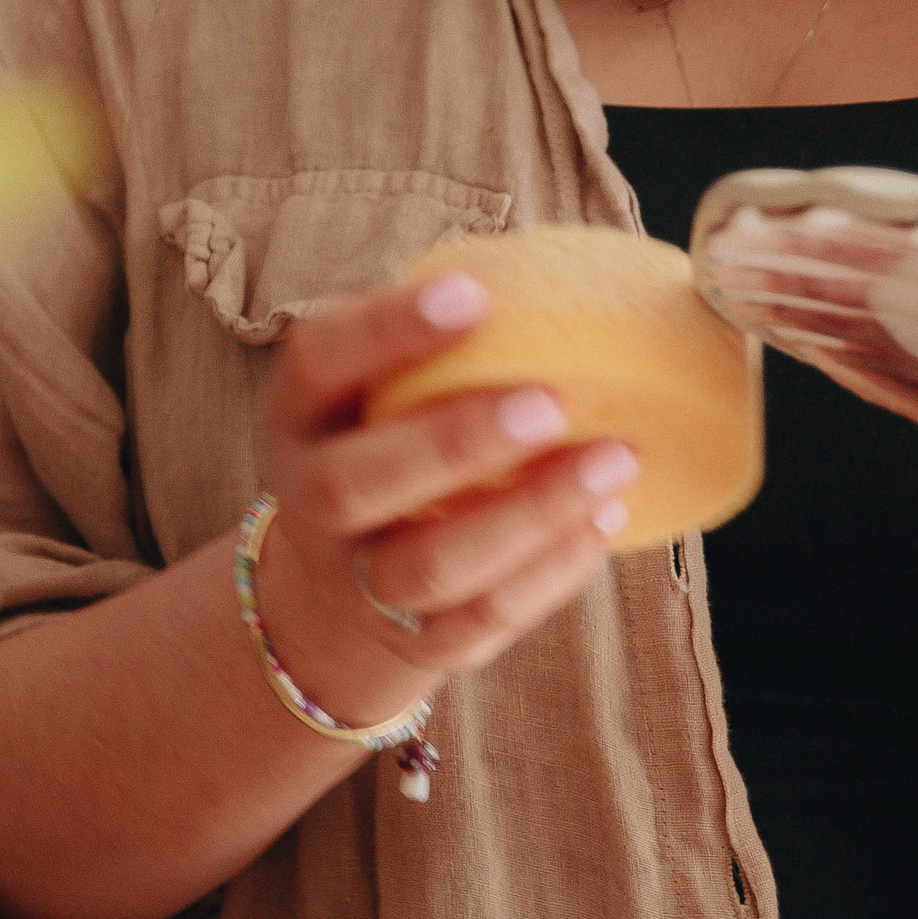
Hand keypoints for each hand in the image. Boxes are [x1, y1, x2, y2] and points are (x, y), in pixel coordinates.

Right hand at [252, 267, 637, 726]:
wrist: (331, 597)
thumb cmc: (383, 447)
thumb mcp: (374, 392)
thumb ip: (441, 345)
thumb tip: (570, 275)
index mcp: (302, 415)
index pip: (318, 362)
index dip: (385, 329)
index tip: (474, 294)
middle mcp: (312, 502)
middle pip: (358, 483)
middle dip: (455, 442)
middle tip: (551, 402)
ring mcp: (359, 581)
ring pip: (431, 566)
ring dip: (531, 515)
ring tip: (615, 459)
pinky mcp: (416, 643)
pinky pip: (483, 620)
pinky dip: (552, 573)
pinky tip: (606, 519)